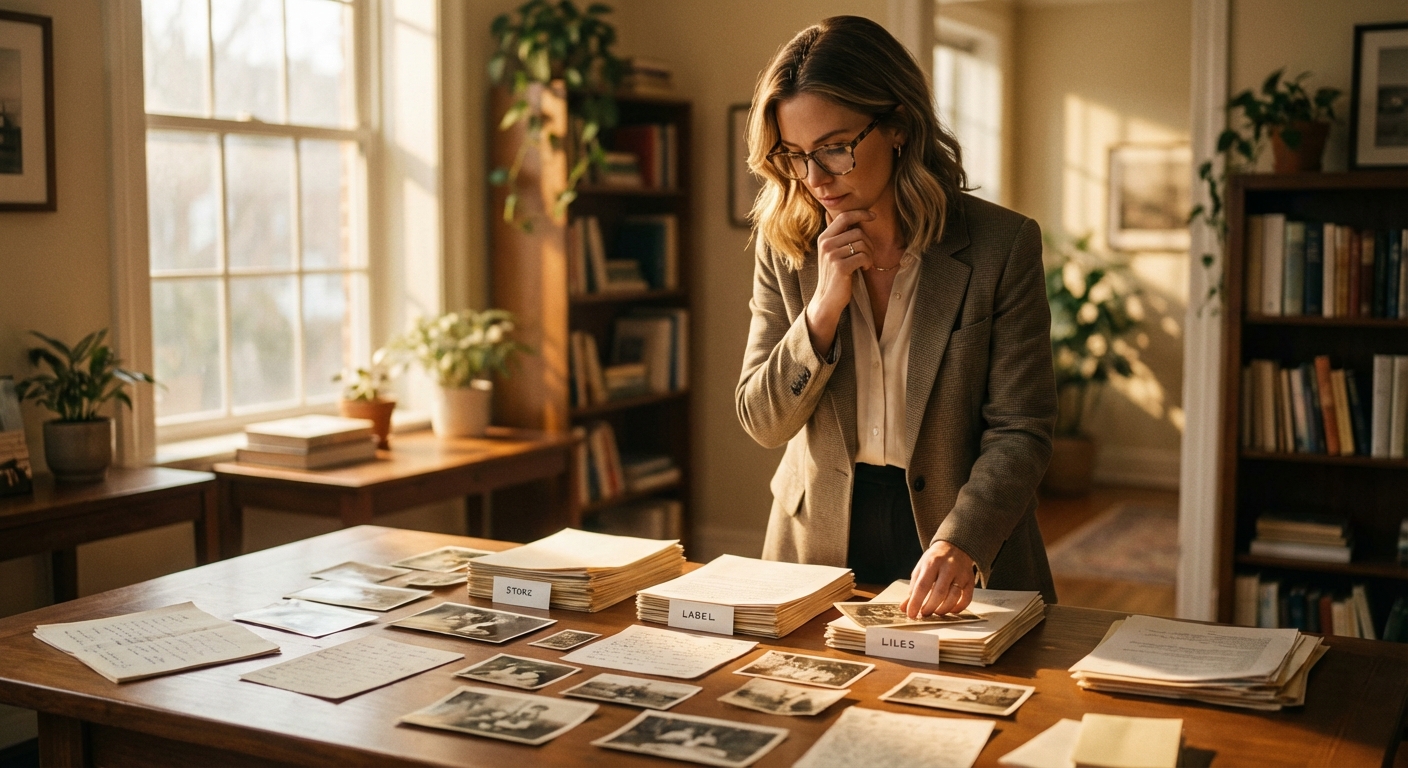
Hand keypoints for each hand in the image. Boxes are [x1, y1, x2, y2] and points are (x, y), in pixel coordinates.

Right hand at [804, 209, 875, 353]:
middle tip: (868, 255)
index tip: (873, 216)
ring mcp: (831, 255)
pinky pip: (863, 256)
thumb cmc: (834, 274)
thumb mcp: (832, 252)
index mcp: (824, 238)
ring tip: (865, 263)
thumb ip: (838, 234)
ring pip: (862, 244)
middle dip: (869, 243)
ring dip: (869, 254)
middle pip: (858, 231)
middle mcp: (826, 244)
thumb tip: (844, 214)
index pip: (844, 217)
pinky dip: (868, 263)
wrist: (827, 298)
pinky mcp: (840, 267)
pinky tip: (864, 269)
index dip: (861, 213)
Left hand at [900, 541, 975, 617]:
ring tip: (935, 612)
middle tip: (924, 614)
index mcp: (932, 562)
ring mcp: (961, 574)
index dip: (916, 602)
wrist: (955, 546)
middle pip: (939, 592)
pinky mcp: (970, 580)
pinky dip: (958, 608)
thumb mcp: (921, 569)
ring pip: (954, 596)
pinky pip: (967, 598)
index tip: (911, 614)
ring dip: (943, 609)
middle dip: (930, 607)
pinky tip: (950, 610)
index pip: (922, 586)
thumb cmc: (934, 560)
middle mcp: (948, 567)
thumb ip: (913, 589)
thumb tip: (904, 608)